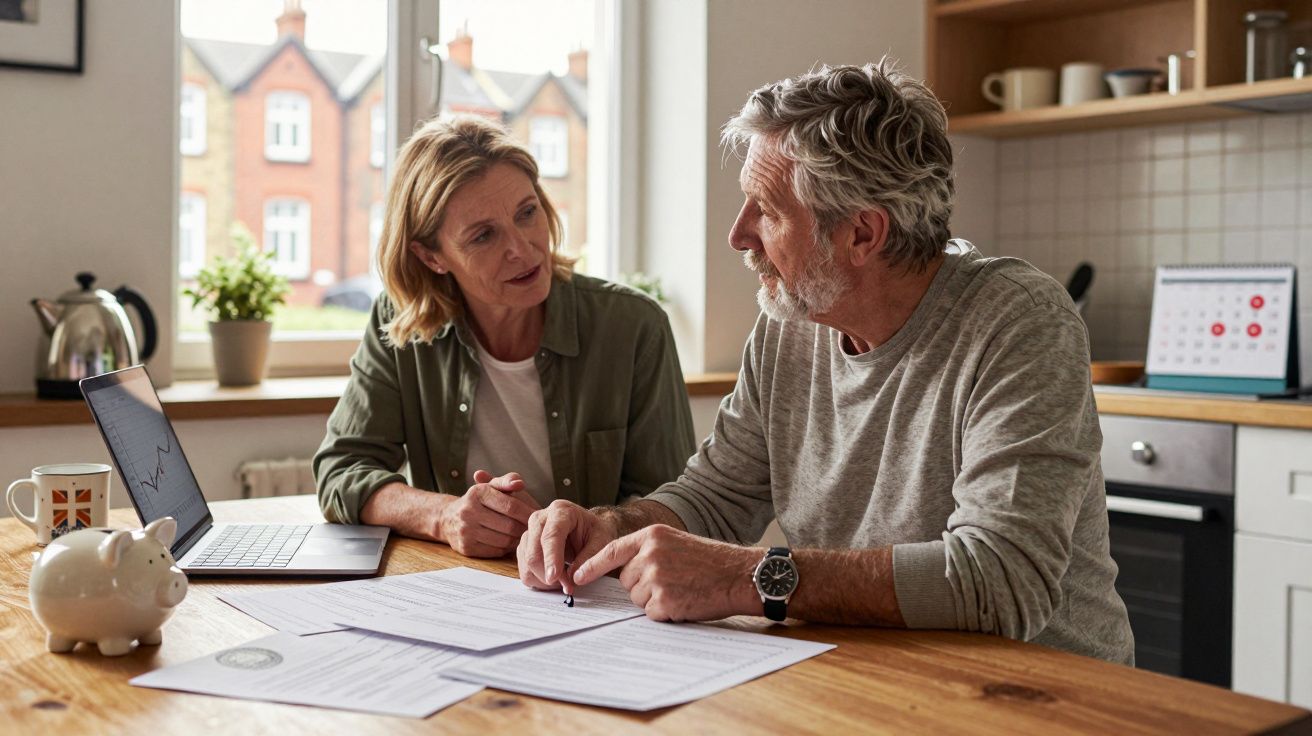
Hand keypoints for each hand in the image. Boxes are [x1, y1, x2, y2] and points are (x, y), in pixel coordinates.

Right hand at [437, 470, 539, 557]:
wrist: (448, 518)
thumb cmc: (477, 501)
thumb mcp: (491, 486)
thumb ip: (507, 481)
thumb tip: (520, 483)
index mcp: (478, 493)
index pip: (511, 506)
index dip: (527, 513)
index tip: (536, 516)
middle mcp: (468, 511)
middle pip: (509, 526)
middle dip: (523, 528)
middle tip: (531, 528)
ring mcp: (466, 531)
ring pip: (504, 541)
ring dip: (516, 539)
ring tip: (520, 534)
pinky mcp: (466, 548)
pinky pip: (496, 551)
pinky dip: (505, 548)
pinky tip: (507, 542)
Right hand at [517, 500, 617, 593]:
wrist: (588, 529)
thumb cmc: (594, 533)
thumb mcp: (601, 542)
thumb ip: (589, 559)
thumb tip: (572, 578)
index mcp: (561, 511)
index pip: (551, 536)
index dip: (551, 558)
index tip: (554, 577)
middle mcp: (540, 518)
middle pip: (533, 552)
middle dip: (548, 574)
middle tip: (567, 586)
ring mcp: (529, 532)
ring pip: (527, 563)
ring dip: (544, 580)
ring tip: (564, 582)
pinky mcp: (525, 546)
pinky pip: (524, 570)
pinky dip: (538, 581)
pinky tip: (554, 580)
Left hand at [572, 525, 760, 621]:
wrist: (739, 574)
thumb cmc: (711, 562)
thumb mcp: (676, 543)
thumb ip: (648, 552)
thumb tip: (621, 572)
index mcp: (653, 536)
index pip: (612, 551)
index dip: (592, 566)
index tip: (578, 576)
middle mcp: (650, 554)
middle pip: (626, 580)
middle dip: (642, 586)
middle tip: (673, 581)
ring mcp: (657, 578)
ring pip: (637, 598)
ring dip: (654, 600)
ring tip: (682, 589)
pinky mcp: (665, 600)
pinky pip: (651, 613)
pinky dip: (665, 613)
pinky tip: (685, 600)